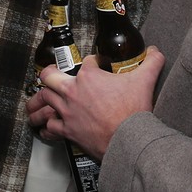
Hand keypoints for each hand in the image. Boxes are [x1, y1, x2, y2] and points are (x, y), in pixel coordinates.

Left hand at [28, 48, 163, 159]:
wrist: (128, 141)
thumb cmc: (133, 111)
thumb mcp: (145, 81)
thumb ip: (151, 62)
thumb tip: (156, 51)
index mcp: (89, 77)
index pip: (87, 61)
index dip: (93, 62)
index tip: (97, 65)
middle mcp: (73, 92)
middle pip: (49, 77)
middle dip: (49, 73)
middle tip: (52, 74)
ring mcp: (67, 112)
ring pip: (42, 101)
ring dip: (38, 101)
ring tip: (36, 102)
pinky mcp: (67, 131)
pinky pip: (49, 128)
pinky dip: (45, 127)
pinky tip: (45, 128)